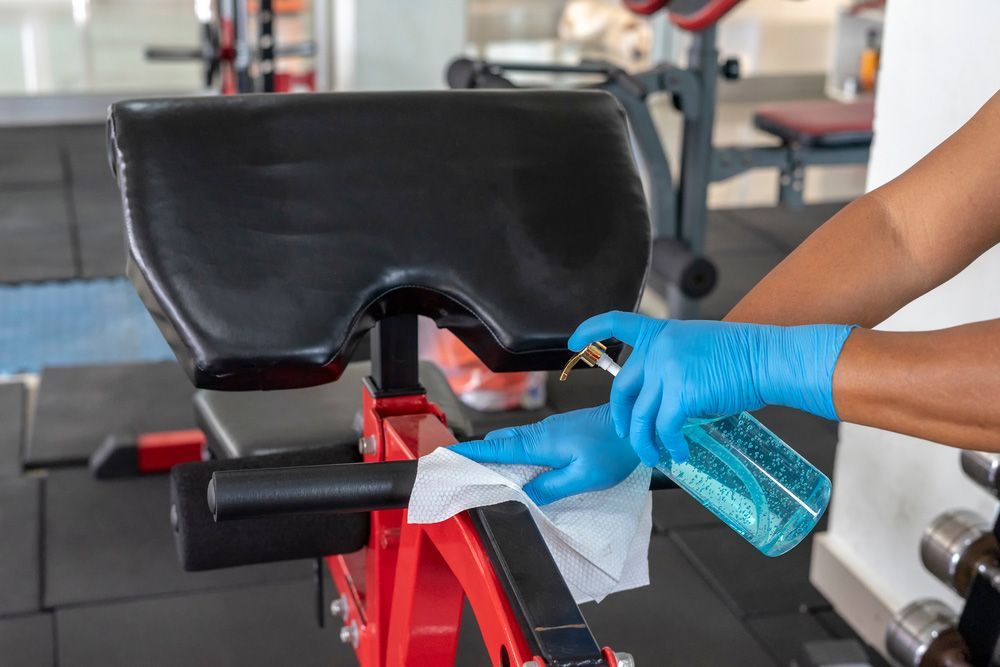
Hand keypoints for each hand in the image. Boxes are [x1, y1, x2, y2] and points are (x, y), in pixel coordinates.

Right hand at [449, 404, 639, 505]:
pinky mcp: (558, 432)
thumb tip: (524, 496)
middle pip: (498, 443)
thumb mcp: (584, 477)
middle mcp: (539, 433)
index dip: (468, 454)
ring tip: (482, 476)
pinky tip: (517, 471)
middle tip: (458, 474)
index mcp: (540, 443)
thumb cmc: (614, 450)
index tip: (444, 458)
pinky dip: (512, 454)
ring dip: (495, 456)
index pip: (495, 449)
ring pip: (511, 442)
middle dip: (476, 456)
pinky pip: (526, 443)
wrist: (636, 424)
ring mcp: (548, 431)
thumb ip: (551, 487)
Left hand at [569, 312, 854, 465]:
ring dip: (645, 441)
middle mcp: (659, 348)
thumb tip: (660, 392)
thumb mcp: (698, 346)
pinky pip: (664, 428)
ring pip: (642, 416)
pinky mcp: (681, 393)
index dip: (591, 331)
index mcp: (661, 332)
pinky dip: (669, 445)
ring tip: (654, 456)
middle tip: (630, 435)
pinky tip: (679, 453)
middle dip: (623, 418)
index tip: (574, 342)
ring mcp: (667, 369)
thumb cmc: (744, 356)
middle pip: (623, 388)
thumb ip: (673, 361)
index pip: (616, 322)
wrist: (769, 358)